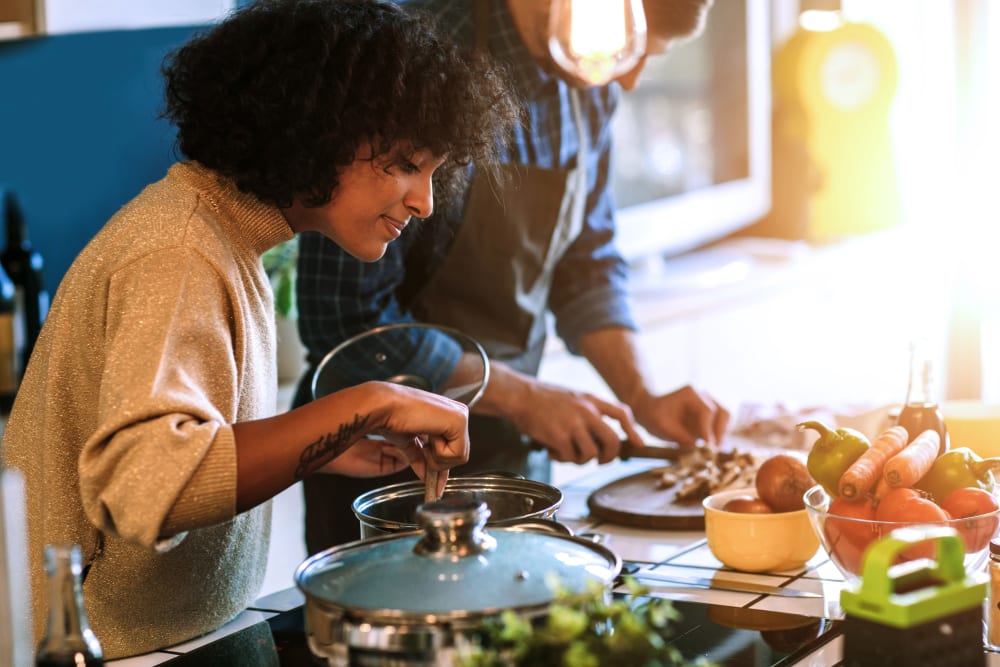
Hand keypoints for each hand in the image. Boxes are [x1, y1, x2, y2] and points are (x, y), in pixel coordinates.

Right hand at [317, 382, 469, 483]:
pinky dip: (439, 454)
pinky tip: (427, 438)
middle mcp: (456, 413)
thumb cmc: (391, 418)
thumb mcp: (409, 443)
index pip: (453, 450)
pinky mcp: (459, 421)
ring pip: (460, 457)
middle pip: (458, 456)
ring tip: (422, 440)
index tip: (434, 485)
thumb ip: (421, 458)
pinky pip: (457, 454)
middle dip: (437, 463)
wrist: (383, 407)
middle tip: (422, 449)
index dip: (440, 468)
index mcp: (445, 415)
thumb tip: (426, 477)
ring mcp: (460, 416)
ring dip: (436, 457)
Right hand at [508, 380, 643, 464]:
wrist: (519, 394)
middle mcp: (586, 412)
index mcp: (591, 400)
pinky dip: (560, 458)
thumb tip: (600, 434)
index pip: (621, 413)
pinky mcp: (559, 437)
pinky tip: (551, 451)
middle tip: (599, 460)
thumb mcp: (573, 396)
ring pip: (591, 454)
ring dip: (579, 459)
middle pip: (612, 441)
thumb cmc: (542, 398)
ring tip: (565, 451)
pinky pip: (569, 457)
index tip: (637, 443)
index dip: (633, 430)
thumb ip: (588, 411)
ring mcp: (574, 424)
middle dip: (608, 457)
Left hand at [631, 385, 729, 448]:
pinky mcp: (709, 417)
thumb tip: (696, 446)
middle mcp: (703, 397)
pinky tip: (708, 449)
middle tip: (713, 450)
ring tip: (711, 451)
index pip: (707, 411)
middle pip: (722, 412)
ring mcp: (708, 405)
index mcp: (690, 394)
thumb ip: (678, 435)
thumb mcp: (660, 425)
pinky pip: (720, 426)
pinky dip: (717, 437)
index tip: (706, 446)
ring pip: (725, 419)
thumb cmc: (652, 414)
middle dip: (719, 433)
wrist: (649, 409)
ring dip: (721, 435)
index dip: (708, 430)